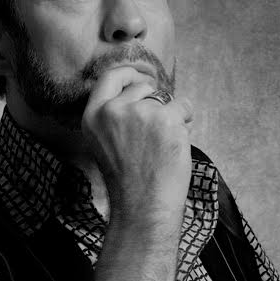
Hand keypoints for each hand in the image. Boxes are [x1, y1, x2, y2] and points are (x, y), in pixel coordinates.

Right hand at [81, 66, 192, 218]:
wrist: (143, 207)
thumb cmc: (127, 178)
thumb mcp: (103, 141)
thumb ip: (113, 114)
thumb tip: (141, 89)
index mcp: (93, 116)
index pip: (110, 77)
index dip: (128, 73)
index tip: (140, 76)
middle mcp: (113, 110)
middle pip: (142, 87)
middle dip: (154, 101)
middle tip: (156, 127)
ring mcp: (140, 113)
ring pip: (165, 99)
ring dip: (170, 115)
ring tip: (163, 142)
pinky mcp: (166, 119)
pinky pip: (184, 106)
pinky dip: (186, 120)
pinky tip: (176, 142)